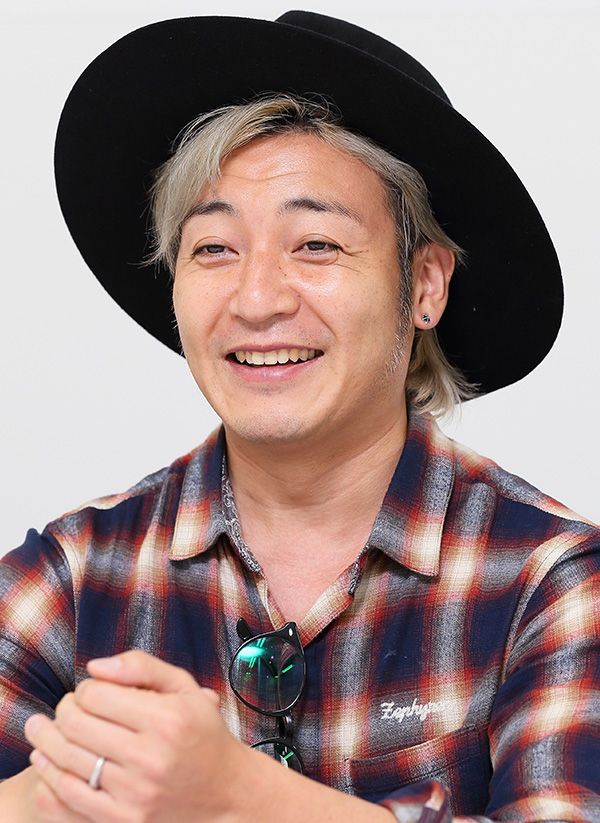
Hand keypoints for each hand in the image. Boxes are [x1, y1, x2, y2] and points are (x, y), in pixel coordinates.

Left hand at [24, 650, 249, 821]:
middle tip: (67, 709)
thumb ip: (141, 667)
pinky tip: (46, 762)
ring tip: (44, 731)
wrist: (224, 791)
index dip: (85, 688)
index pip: (96, 695)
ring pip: (68, 761)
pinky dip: (51, 777)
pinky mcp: (125, 820)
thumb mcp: (184, 687)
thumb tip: (94, 667)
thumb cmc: (201, 732)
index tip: (91, 691)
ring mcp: (135, 794)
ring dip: (48, 742)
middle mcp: (150, 758)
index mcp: (166, 719)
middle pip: (76, 726)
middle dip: (63, 711)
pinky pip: (71, 798)